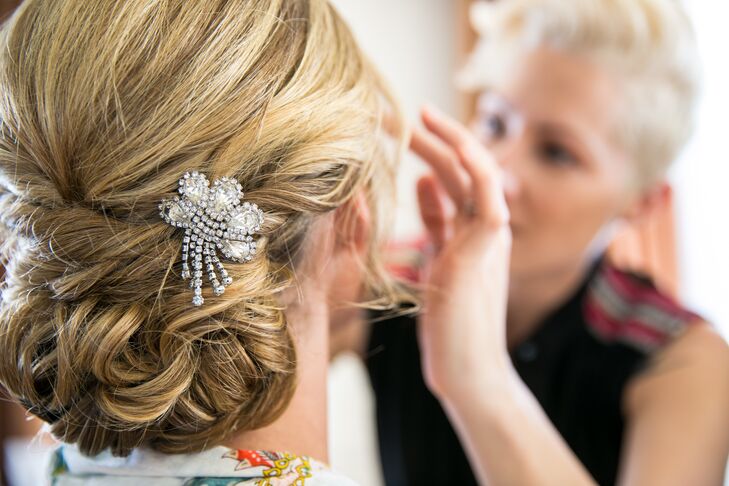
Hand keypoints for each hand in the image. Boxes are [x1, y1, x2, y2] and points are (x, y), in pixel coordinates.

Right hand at [411, 105, 512, 399]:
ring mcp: (465, 247)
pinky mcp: (451, 263)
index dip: (454, 137)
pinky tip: (418, 185)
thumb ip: (480, 232)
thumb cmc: (466, 333)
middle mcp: (481, 233)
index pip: (477, 168)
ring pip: (450, 194)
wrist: (468, 373)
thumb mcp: (469, 276)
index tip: (423, 114)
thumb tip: (486, 185)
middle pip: (461, 175)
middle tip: (405, 120)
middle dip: (437, 143)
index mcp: (489, 231)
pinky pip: (442, 221)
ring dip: (431, 165)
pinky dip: (431, 199)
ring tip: (406, 143)